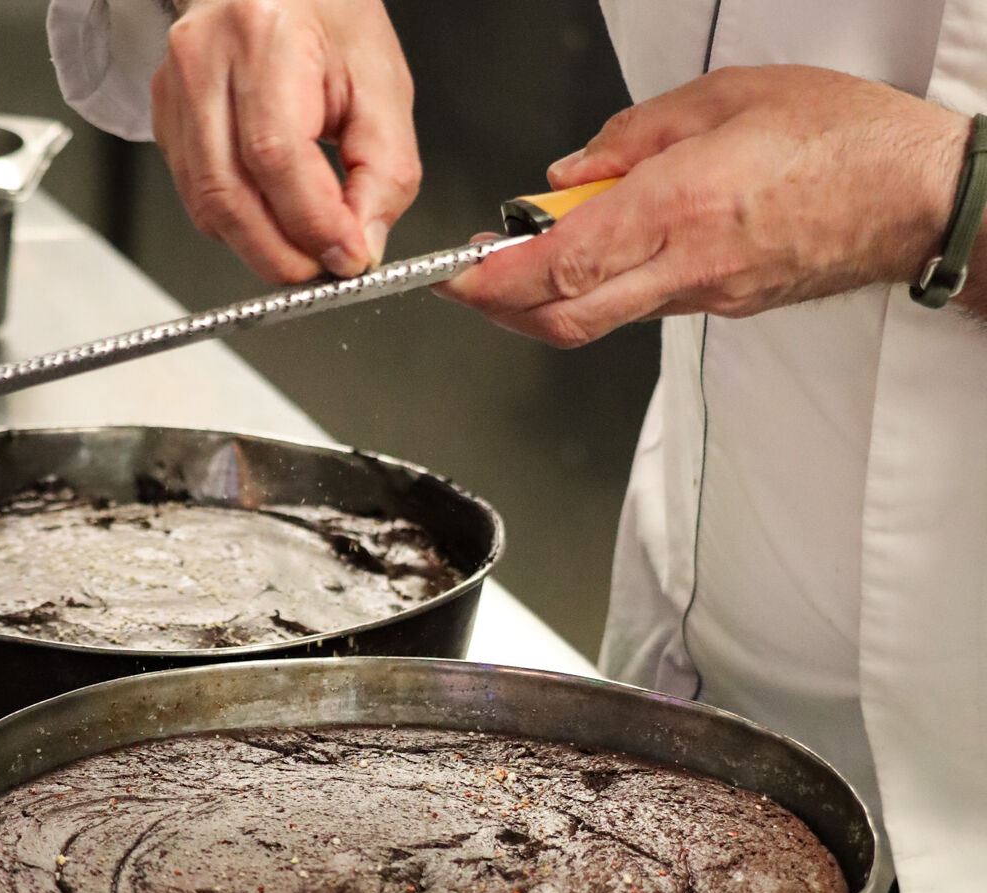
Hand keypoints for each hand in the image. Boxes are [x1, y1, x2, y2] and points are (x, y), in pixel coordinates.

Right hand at [151, 0, 420, 282]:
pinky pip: (199, 198)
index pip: (277, 155)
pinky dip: (240, 227)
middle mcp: (205, 59)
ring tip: (307, 253)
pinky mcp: (167, 119)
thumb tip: (362, 246)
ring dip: (261, 248)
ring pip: (208, 206)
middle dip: (283, 253)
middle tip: (327, 269)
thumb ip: (384, 173)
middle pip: (229, 192)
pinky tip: (275, 220)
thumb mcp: (382, 86)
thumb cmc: (331, 17)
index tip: (350, 257)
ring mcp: (175, 90)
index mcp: (264, 36)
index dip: (315, 223)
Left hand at [439, 66, 968, 344]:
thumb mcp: (724, 97)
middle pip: (566, 318)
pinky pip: (642, 309)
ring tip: (528, 258)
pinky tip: (596, 257)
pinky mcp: (720, 308)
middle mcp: (684, 267)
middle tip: (471, 284)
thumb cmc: (836, 139)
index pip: (562, 264)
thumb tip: (568, 173)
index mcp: (678, 207)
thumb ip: (632, 137)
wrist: (910, 198)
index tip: (458, 275)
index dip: (497, 280)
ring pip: (600, 320)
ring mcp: (703, 298)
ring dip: (548, 300)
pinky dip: (601, 291)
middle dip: (503, 311)